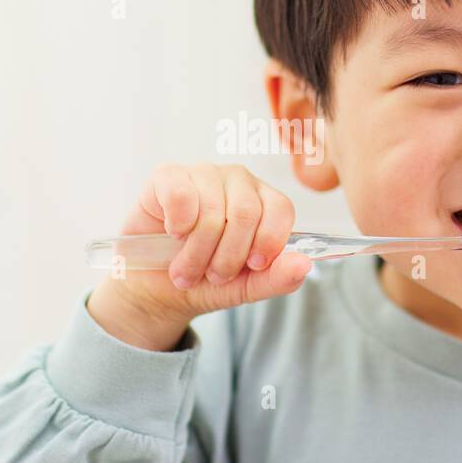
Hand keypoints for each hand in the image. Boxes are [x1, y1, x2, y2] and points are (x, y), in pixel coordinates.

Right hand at [86, 163, 312, 350]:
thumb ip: (277, 277)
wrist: (157, 288)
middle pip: (246, 213)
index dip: (268, 242)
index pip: (280, 209)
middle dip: (227, 257)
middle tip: (212, 276)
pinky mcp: (168, 175)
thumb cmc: (205, 281)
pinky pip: (181, 194)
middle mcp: (237, 181)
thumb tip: (304, 264)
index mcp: (263, 202)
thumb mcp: (245, 287)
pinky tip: (173, 234)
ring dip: (197, 252)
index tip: (252, 266)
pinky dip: (177, 224)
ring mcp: (203, 174)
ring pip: (212, 210)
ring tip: (187, 270)